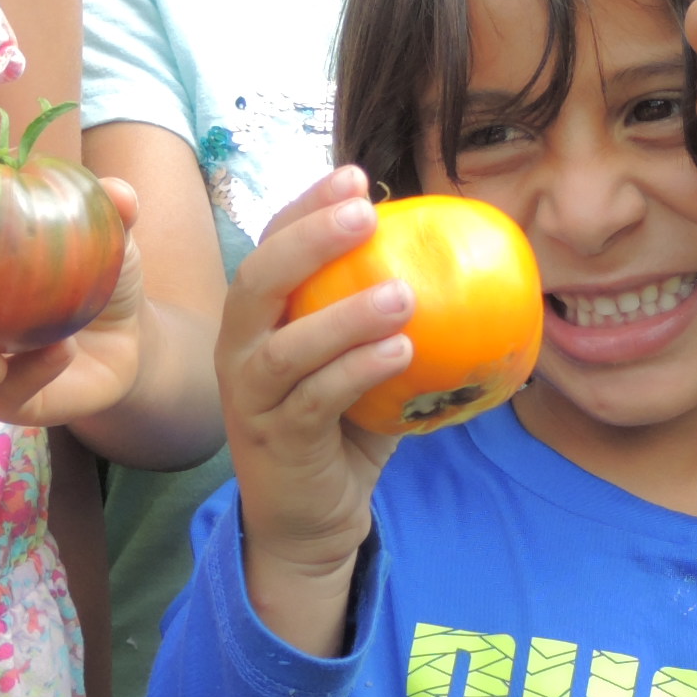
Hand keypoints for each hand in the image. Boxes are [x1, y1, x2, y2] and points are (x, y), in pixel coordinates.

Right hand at [214, 171, 406, 652]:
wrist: (309, 521)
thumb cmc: (341, 428)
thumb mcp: (360, 360)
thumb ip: (383, 315)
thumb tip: (457, 259)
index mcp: (256, 319)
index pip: (270, 245)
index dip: (305, 207)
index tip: (356, 176)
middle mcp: (238, 350)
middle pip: (257, 281)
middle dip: (309, 240)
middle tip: (367, 214)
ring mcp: (250, 399)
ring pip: (283, 346)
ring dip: (344, 315)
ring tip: (405, 293)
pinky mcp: (275, 442)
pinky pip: (313, 400)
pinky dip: (356, 371)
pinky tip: (400, 351)